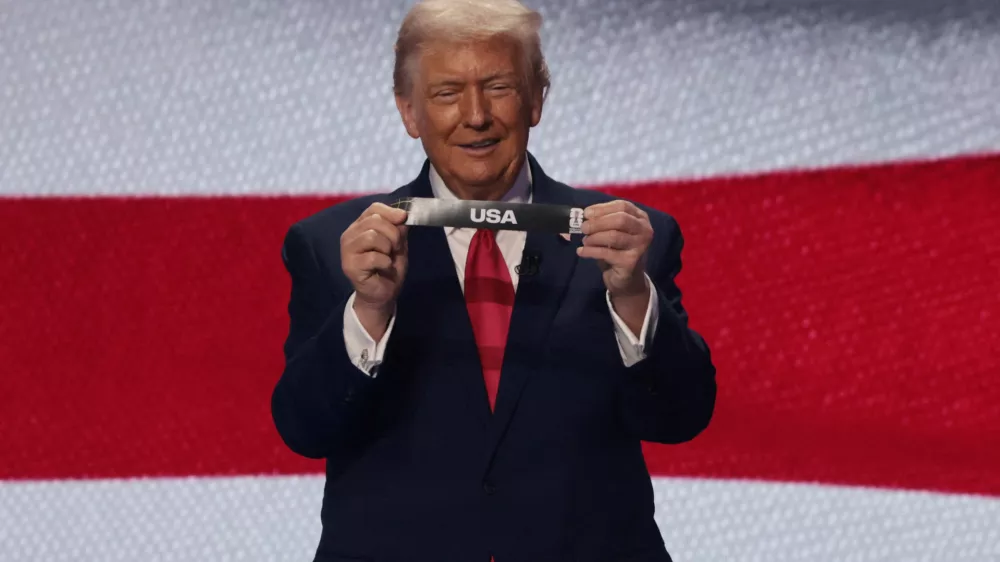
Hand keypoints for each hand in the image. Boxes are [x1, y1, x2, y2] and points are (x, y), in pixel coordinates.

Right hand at [341, 202, 407, 339]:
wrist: (383, 293)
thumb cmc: (388, 267)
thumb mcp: (398, 244)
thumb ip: (399, 228)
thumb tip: (402, 215)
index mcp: (360, 226)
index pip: (374, 208)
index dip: (391, 212)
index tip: (403, 219)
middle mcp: (350, 235)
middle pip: (374, 221)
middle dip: (393, 234)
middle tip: (396, 248)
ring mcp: (347, 250)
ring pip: (372, 236)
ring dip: (388, 248)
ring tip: (388, 258)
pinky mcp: (349, 265)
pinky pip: (373, 256)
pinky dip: (385, 262)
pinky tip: (384, 268)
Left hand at [577, 200, 653, 332]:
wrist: (628, 280)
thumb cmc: (618, 251)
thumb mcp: (612, 232)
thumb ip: (601, 222)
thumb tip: (578, 216)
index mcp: (640, 218)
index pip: (622, 206)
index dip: (602, 208)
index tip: (586, 213)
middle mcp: (644, 230)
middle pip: (620, 219)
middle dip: (598, 222)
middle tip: (583, 228)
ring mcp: (640, 246)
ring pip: (614, 236)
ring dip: (594, 237)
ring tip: (584, 241)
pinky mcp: (631, 261)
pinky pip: (607, 253)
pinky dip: (590, 251)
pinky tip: (581, 251)